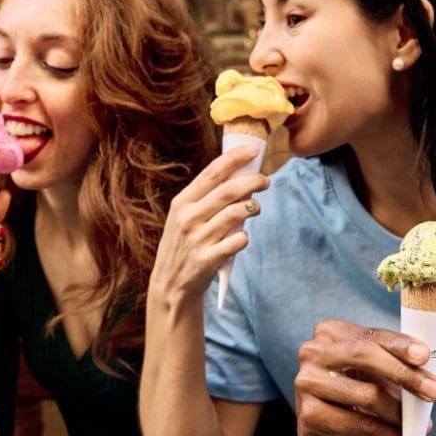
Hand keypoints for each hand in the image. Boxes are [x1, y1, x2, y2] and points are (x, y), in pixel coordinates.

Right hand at [151, 147, 268, 305]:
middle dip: (252, 181)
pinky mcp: (208, 259)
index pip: (212, 173)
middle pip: (228, 191)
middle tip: (265, 181)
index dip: (234, 159)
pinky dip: (244, 236)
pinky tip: (242, 237)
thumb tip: (237, 176)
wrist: (170, 285)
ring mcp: (198, 239)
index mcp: (182, 202)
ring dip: (253, 207)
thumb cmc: (182, 245)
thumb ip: (204, 199)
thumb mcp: (183, 218)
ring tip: (256, 208)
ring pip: (236, 213)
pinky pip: (237, 240)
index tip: (253, 150)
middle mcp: (188, 218)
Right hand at [294, 320, 435, 435]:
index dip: (400, 344)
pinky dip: (388, 434)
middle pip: (363, 356)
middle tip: (434, 391)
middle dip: (404, 374)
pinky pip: (358, 424)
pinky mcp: (309, 414)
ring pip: (365, 394)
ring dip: (400, 412)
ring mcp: (306, 383)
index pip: (371, 335)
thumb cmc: (356, 390)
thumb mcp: (377, 371)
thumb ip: (402, 361)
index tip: (425, 355)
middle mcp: (313, 352)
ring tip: (425, 425)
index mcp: (330, 332)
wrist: (326, 431)